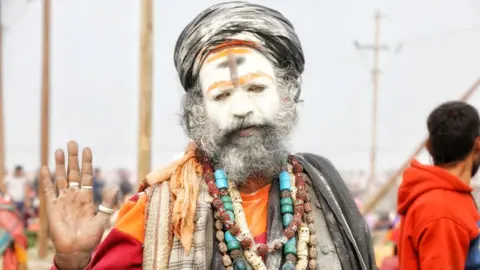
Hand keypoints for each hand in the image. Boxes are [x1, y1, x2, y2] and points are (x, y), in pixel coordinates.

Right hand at [42, 141, 116, 269]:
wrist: (76, 249)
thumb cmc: (90, 236)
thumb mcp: (103, 218)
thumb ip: (108, 202)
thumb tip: (116, 187)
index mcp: (87, 197)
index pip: (87, 175)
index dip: (87, 163)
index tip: (88, 149)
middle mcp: (74, 195)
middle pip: (73, 173)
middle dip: (73, 158)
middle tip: (72, 142)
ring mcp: (63, 200)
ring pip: (61, 178)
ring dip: (60, 165)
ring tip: (59, 150)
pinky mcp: (52, 207)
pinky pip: (48, 191)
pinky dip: (46, 179)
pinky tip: (45, 168)